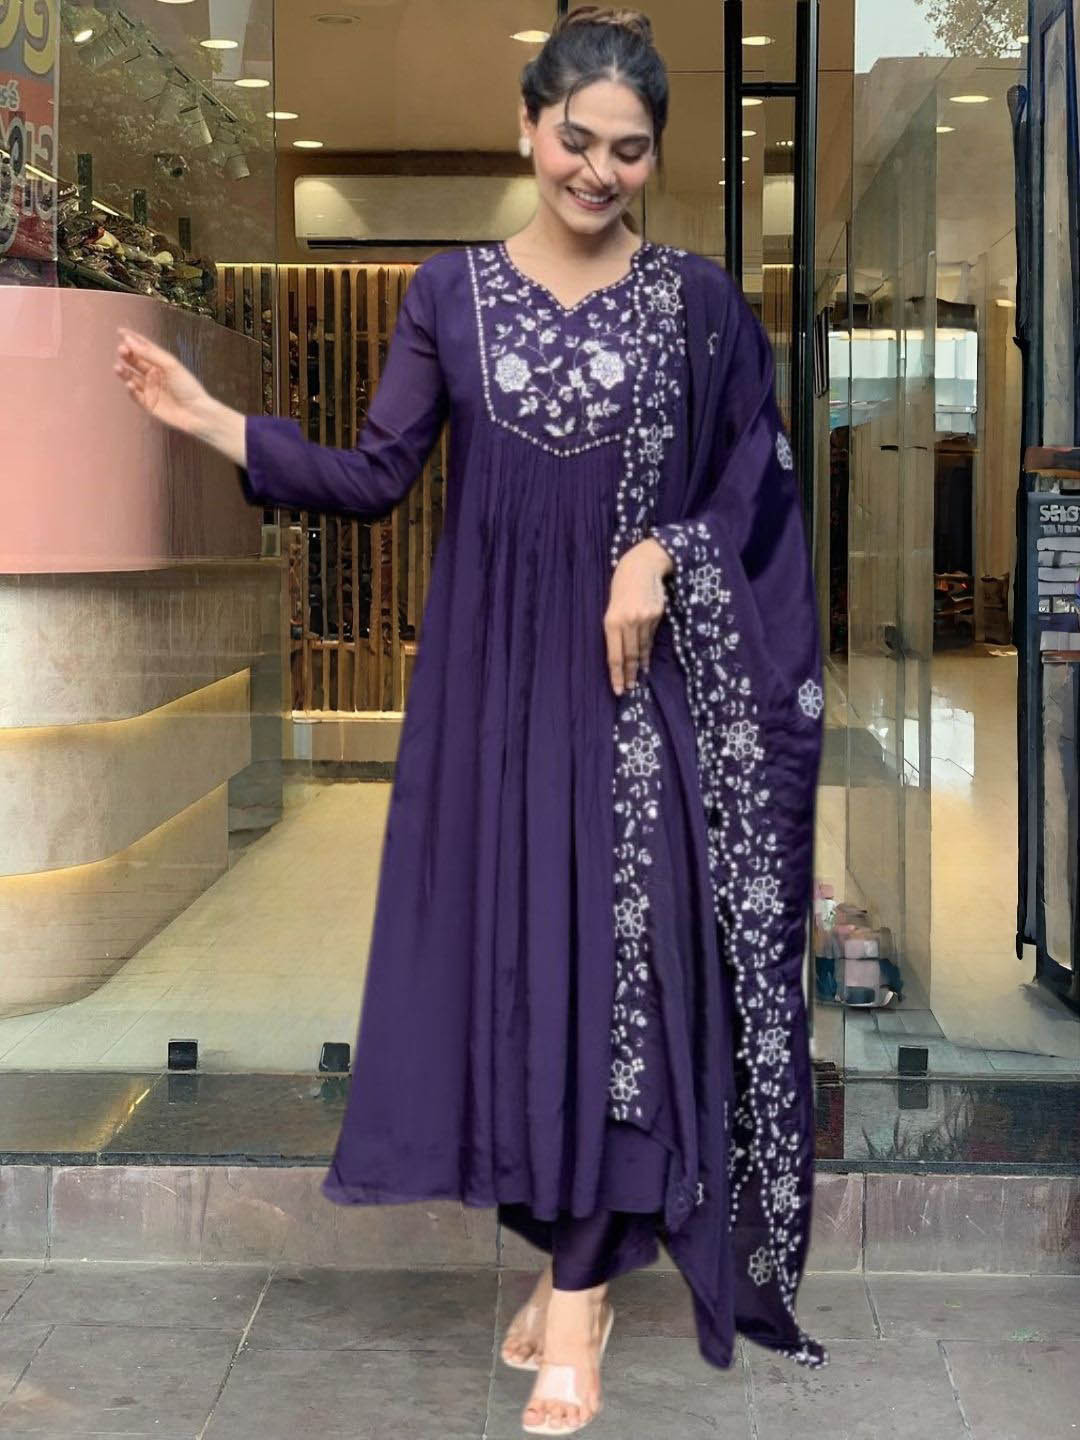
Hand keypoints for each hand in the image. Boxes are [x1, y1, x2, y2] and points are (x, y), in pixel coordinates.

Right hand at [112, 327, 213, 435]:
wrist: (197, 413)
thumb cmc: (188, 387)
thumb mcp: (170, 366)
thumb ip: (150, 353)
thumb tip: (129, 340)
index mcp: (162, 363)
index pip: (145, 348)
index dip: (132, 339)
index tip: (120, 331)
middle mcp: (155, 375)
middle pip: (136, 361)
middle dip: (127, 355)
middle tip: (121, 350)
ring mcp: (151, 389)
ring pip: (132, 378)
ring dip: (124, 372)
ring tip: (118, 367)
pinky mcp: (149, 404)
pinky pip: (135, 395)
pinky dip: (130, 390)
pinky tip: (130, 384)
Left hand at [604, 537, 672, 695]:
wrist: (643, 565)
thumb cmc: (622, 585)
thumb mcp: (612, 605)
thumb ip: (615, 627)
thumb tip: (620, 652)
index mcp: (611, 620)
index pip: (614, 655)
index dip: (616, 675)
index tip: (618, 689)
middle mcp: (628, 622)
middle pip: (629, 656)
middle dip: (629, 675)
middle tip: (629, 689)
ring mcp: (644, 619)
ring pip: (641, 648)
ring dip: (639, 665)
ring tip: (638, 678)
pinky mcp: (657, 615)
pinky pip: (650, 638)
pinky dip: (647, 650)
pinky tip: (646, 661)